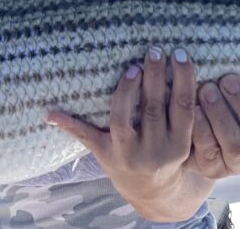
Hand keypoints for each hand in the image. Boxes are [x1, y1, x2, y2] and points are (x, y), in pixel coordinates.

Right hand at [48, 48, 208, 221]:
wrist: (154, 188)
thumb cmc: (120, 161)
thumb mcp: (98, 148)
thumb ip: (77, 128)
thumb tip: (47, 113)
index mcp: (122, 150)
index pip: (122, 119)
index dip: (127, 93)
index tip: (131, 68)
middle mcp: (148, 151)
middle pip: (152, 110)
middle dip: (154, 78)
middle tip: (154, 51)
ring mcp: (170, 149)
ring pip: (178, 109)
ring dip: (179, 79)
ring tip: (178, 54)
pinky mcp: (187, 145)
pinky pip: (192, 114)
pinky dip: (192, 91)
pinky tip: (190, 69)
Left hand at [186, 75, 239, 179]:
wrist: (184, 131)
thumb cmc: (217, 99)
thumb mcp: (236, 87)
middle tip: (228, 81)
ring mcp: (236, 161)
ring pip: (236, 145)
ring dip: (222, 116)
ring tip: (206, 90)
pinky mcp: (211, 167)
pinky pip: (208, 150)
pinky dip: (200, 128)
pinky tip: (193, 110)